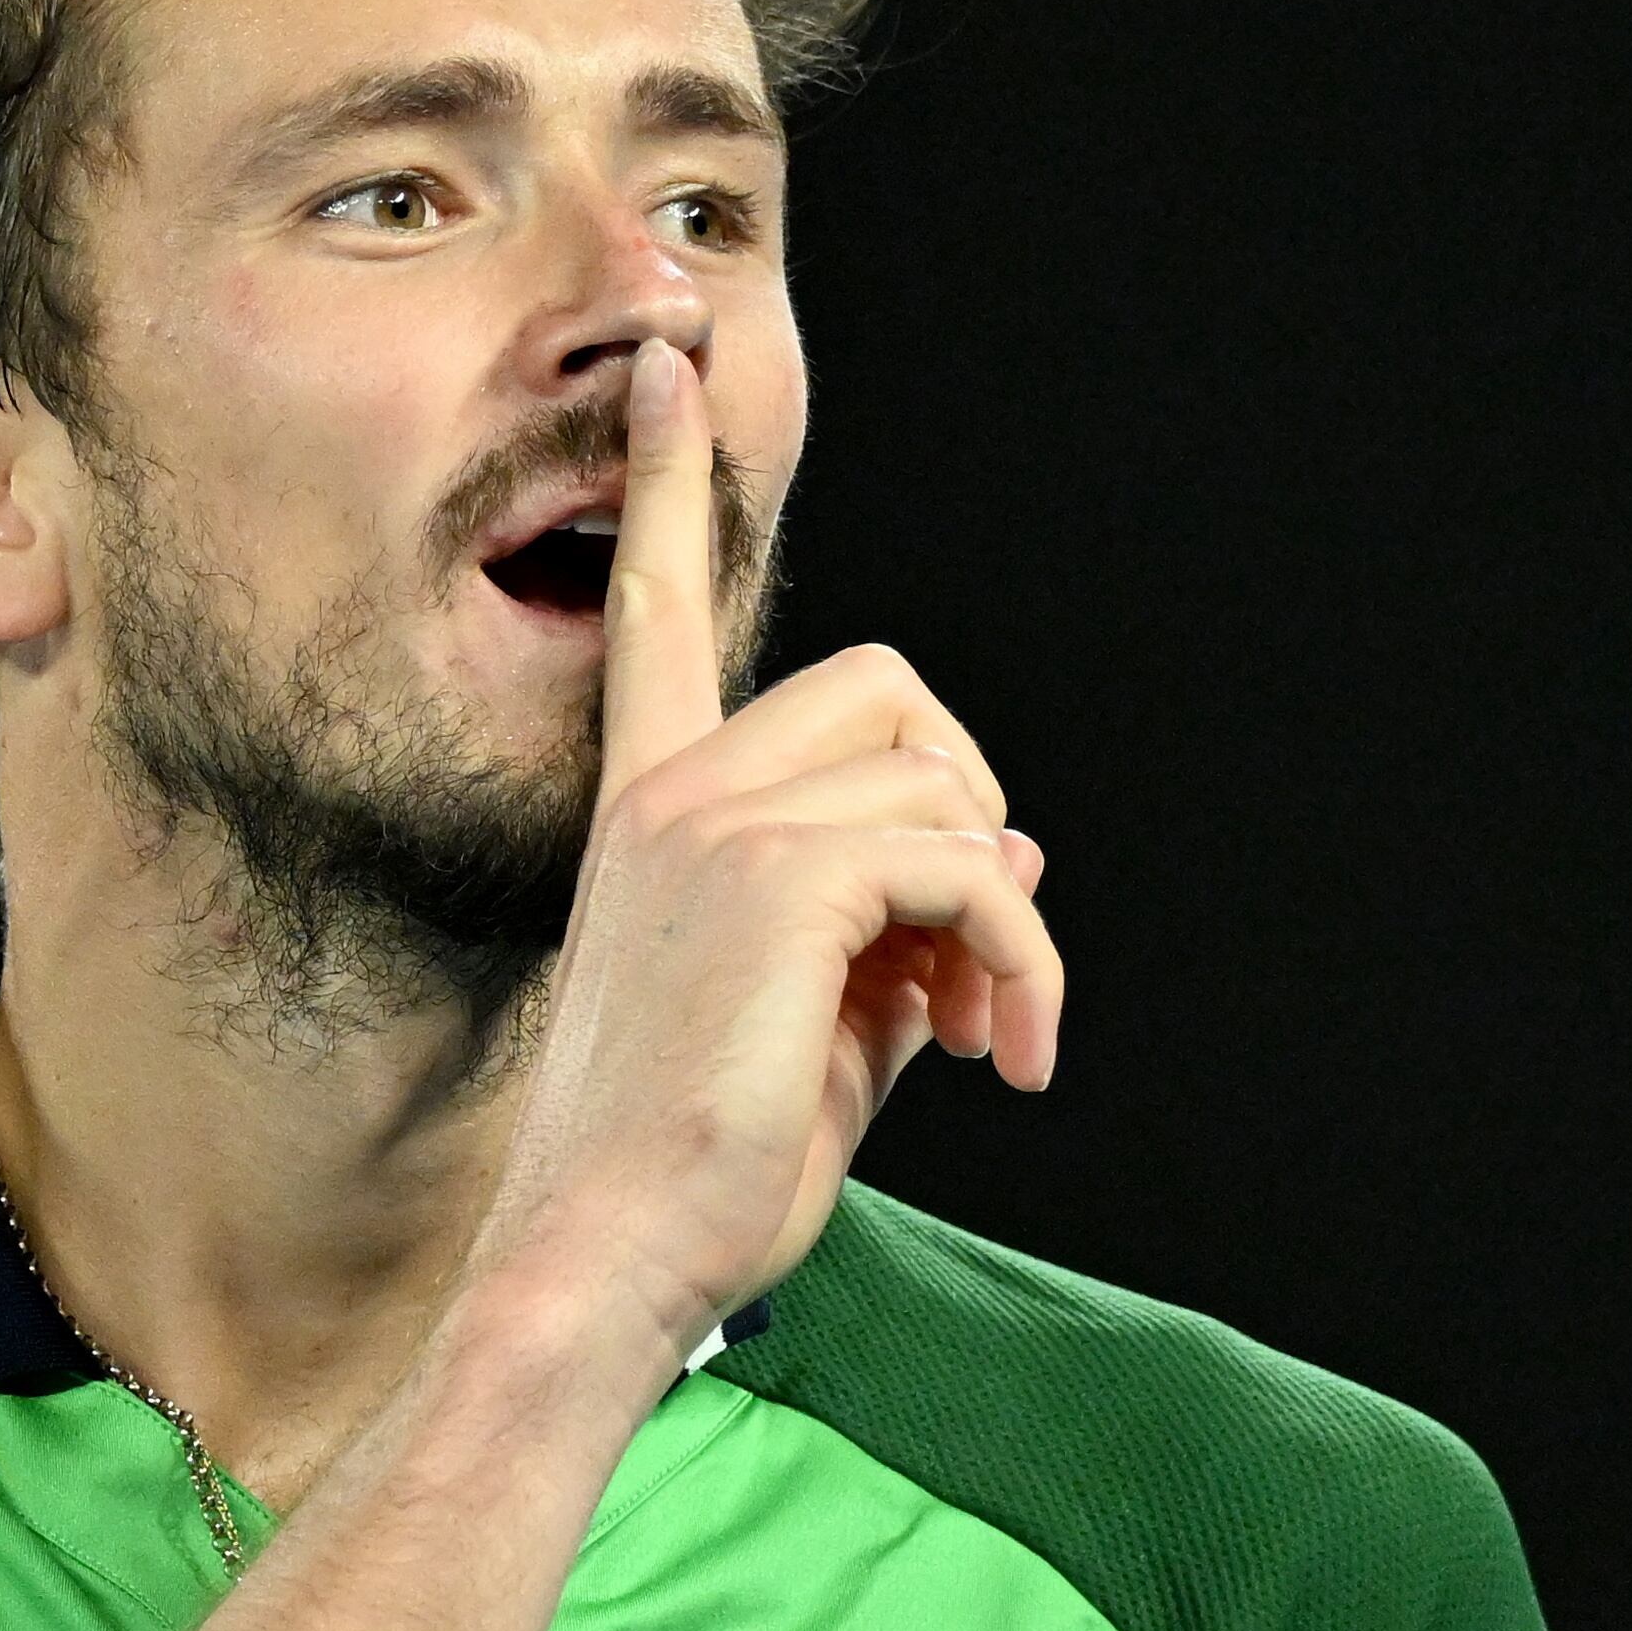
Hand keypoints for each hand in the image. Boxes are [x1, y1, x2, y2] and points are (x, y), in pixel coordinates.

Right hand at [465, 339, 1062, 1380]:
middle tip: (982, 956)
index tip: (670, 367)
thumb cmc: (694, 1174)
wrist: (608, 1262)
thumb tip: (1007, 876)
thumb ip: (888, 929)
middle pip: (893, 692)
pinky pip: (971, 872)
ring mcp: (713, 827)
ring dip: (1008, 920)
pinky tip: (1006, 1061)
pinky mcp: (777, 880)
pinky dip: (1023, 967)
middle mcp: (670, 795)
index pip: (657, 613)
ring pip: (948, 786)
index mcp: (648, 811)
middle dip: (974, 810)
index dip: (668, 484)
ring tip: (992, 1035)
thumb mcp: (808, 1029)